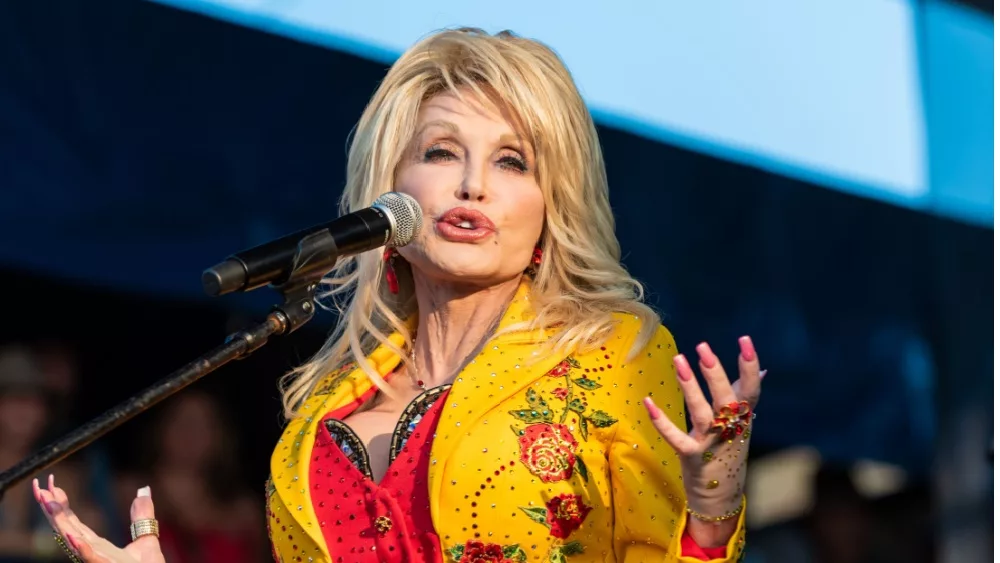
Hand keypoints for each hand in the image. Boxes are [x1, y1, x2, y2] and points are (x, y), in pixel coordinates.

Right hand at [34, 475, 165, 562]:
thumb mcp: (145, 536)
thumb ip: (141, 515)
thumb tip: (142, 491)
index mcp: (97, 545)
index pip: (74, 522)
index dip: (61, 505)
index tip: (52, 485)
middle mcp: (92, 552)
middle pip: (66, 528)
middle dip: (51, 510)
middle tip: (38, 488)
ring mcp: (97, 560)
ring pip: (73, 540)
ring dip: (59, 523)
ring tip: (48, 503)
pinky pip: (91, 557)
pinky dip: (81, 547)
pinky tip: (72, 535)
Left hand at [643, 336, 762, 515]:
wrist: (720, 497)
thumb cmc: (730, 452)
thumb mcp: (742, 424)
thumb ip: (746, 396)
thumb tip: (762, 370)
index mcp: (743, 419)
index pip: (751, 390)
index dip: (749, 365)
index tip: (745, 340)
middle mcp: (730, 430)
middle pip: (726, 399)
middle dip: (715, 373)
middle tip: (703, 348)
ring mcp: (711, 443)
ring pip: (702, 413)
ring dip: (690, 387)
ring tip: (678, 360)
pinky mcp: (692, 456)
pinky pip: (676, 438)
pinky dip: (662, 421)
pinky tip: (648, 401)